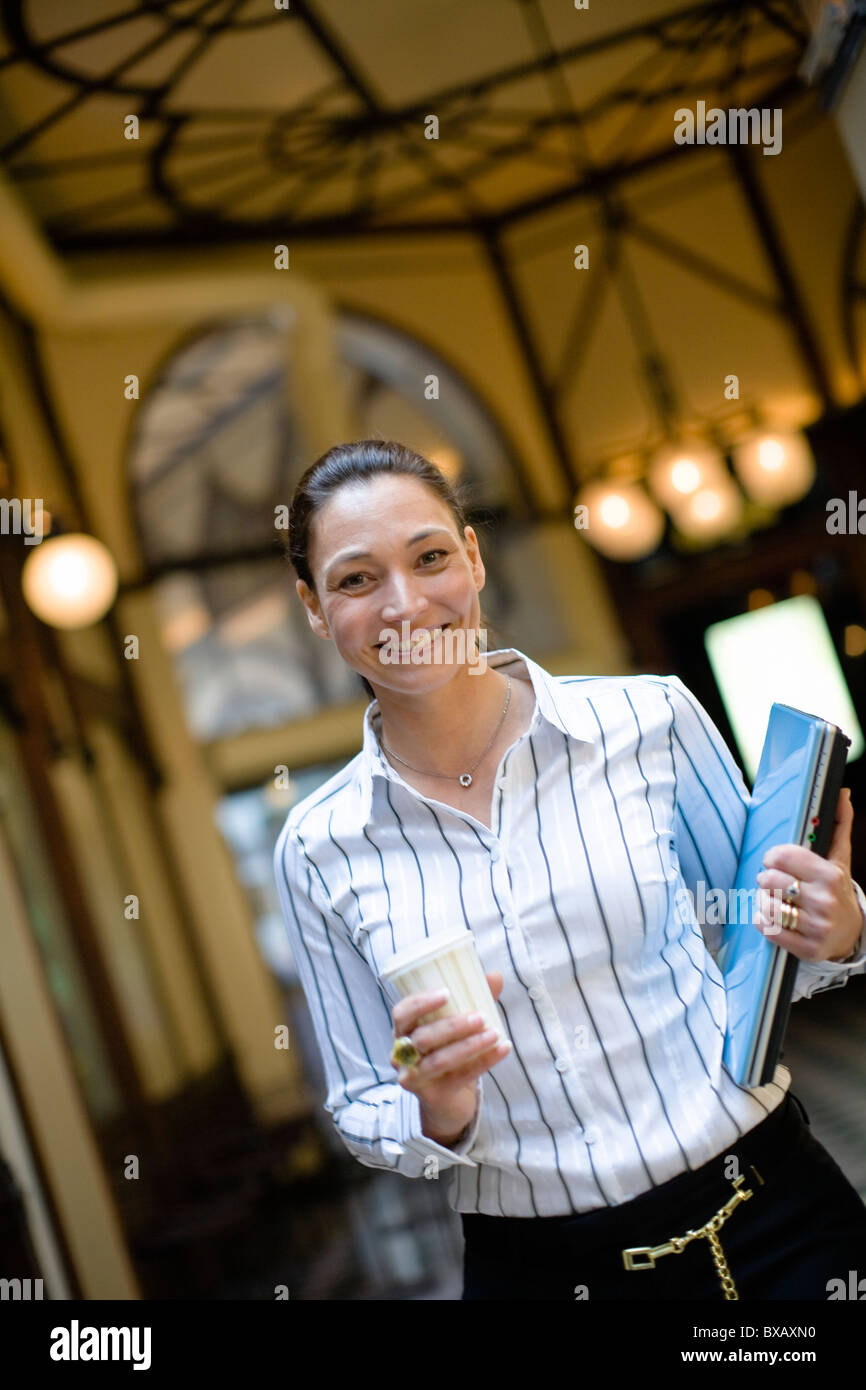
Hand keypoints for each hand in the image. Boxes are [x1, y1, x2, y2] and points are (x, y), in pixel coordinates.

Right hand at [390, 971, 509, 1143]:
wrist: (448, 1099)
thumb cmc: (449, 1051)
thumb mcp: (457, 1026)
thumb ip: (472, 1000)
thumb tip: (495, 976)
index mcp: (403, 1031)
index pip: (401, 1013)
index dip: (420, 1003)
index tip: (447, 992)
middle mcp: (402, 1055)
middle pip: (422, 1038)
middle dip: (452, 1026)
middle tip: (480, 1017)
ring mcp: (414, 1078)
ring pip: (439, 1060)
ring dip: (469, 1045)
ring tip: (495, 1033)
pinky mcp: (432, 1096)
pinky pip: (459, 1078)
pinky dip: (484, 1062)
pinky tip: (503, 1049)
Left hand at [754, 787, 864, 962]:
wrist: (850, 934)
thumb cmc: (836, 890)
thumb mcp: (839, 858)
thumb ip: (839, 824)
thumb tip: (842, 793)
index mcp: (830, 874)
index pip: (782, 856)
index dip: (772, 856)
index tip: (775, 861)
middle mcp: (824, 901)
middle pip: (769, 879)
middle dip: (766, 879)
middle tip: (774, 882)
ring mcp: (816, 927)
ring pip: (765, 904)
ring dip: (763, 900)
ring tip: (774, 899)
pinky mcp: (807, 948)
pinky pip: (767, 929)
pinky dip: (763, 921)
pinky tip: (772, 916)